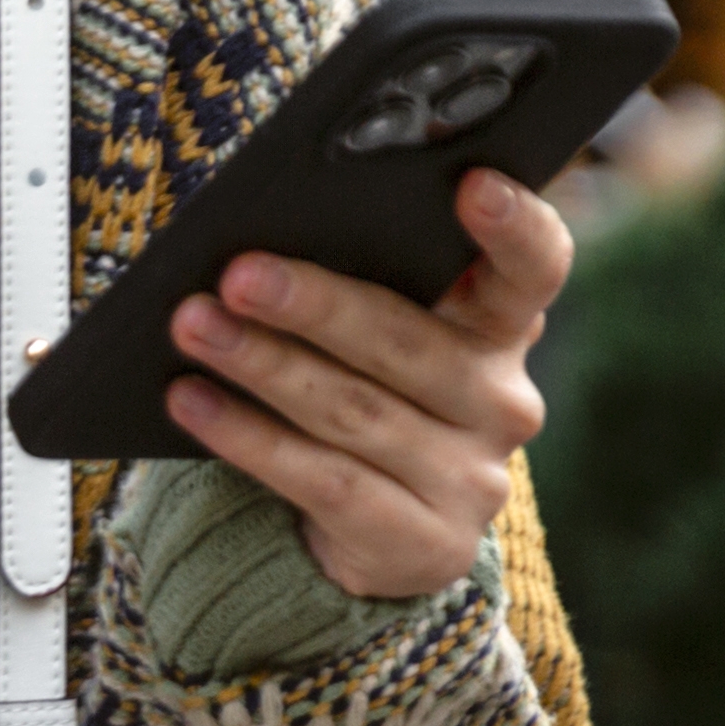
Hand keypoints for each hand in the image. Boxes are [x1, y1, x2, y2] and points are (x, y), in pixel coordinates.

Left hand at [161, 166, 567, 599]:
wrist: (380, 533)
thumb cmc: (365, 390)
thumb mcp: (379, 333)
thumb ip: (358, 283)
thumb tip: (257, 244)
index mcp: (500, 325)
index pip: (534, 267)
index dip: (515, 225)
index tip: (472, 183)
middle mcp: (500, 399)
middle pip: (406, 340)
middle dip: (313, 304)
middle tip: (236, 274)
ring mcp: (470, 478)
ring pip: (352, 410)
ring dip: (262, 364)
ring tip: (190, 327)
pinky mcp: (425, 542)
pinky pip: (324, 481)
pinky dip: (248, 437)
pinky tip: (191, 401)